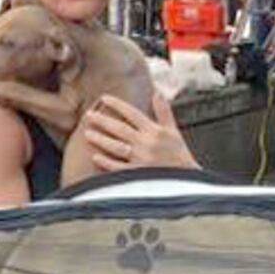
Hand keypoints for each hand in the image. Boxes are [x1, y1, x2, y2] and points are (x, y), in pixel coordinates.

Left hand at [81, 94, 197, 174]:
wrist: (187, 181)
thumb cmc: (179, 156)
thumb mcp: (174, 131)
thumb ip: (164, 111)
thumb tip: (157, 92)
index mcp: (154, 131)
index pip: (132, 113)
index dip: (117, 104)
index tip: (103, 98)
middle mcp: (146, 143)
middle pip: (120, 128)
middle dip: (103, 121)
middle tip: (88, 115)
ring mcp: (141, 159)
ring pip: (116, 147)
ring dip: (101, 139)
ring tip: (87, 133)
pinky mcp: (137, 174)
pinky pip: (119, 167)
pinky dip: (107, 162)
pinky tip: (95, 156)